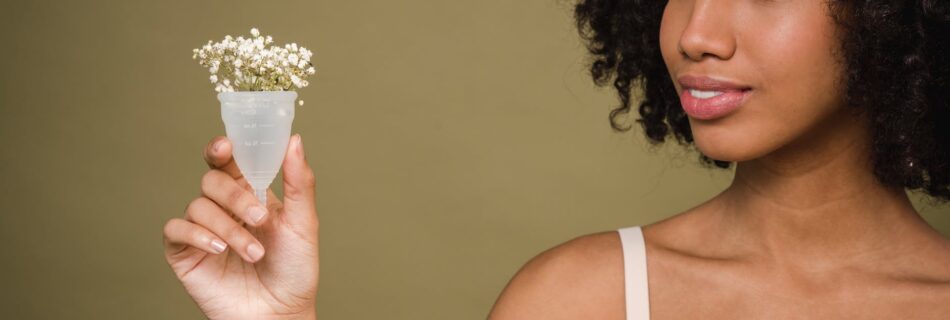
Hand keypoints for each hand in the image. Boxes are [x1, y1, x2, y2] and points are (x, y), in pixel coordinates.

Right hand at [163, 134, 318, 319]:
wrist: (280, 314)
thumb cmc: (294, 271)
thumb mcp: (304, 224)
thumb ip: (299, 182)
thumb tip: (294, 141)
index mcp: (250, 195)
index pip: (229, 162)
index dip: (222, 149)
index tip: (226, 146)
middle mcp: (224, 209)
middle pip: (212, 180)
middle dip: (235, 196)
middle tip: (260, 218)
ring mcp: (203, 230)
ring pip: (198, 206)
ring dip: (229, 227)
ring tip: (254, 253)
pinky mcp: (185, 253)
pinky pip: (177, 229)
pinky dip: (198, 235)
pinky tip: (220, 250)